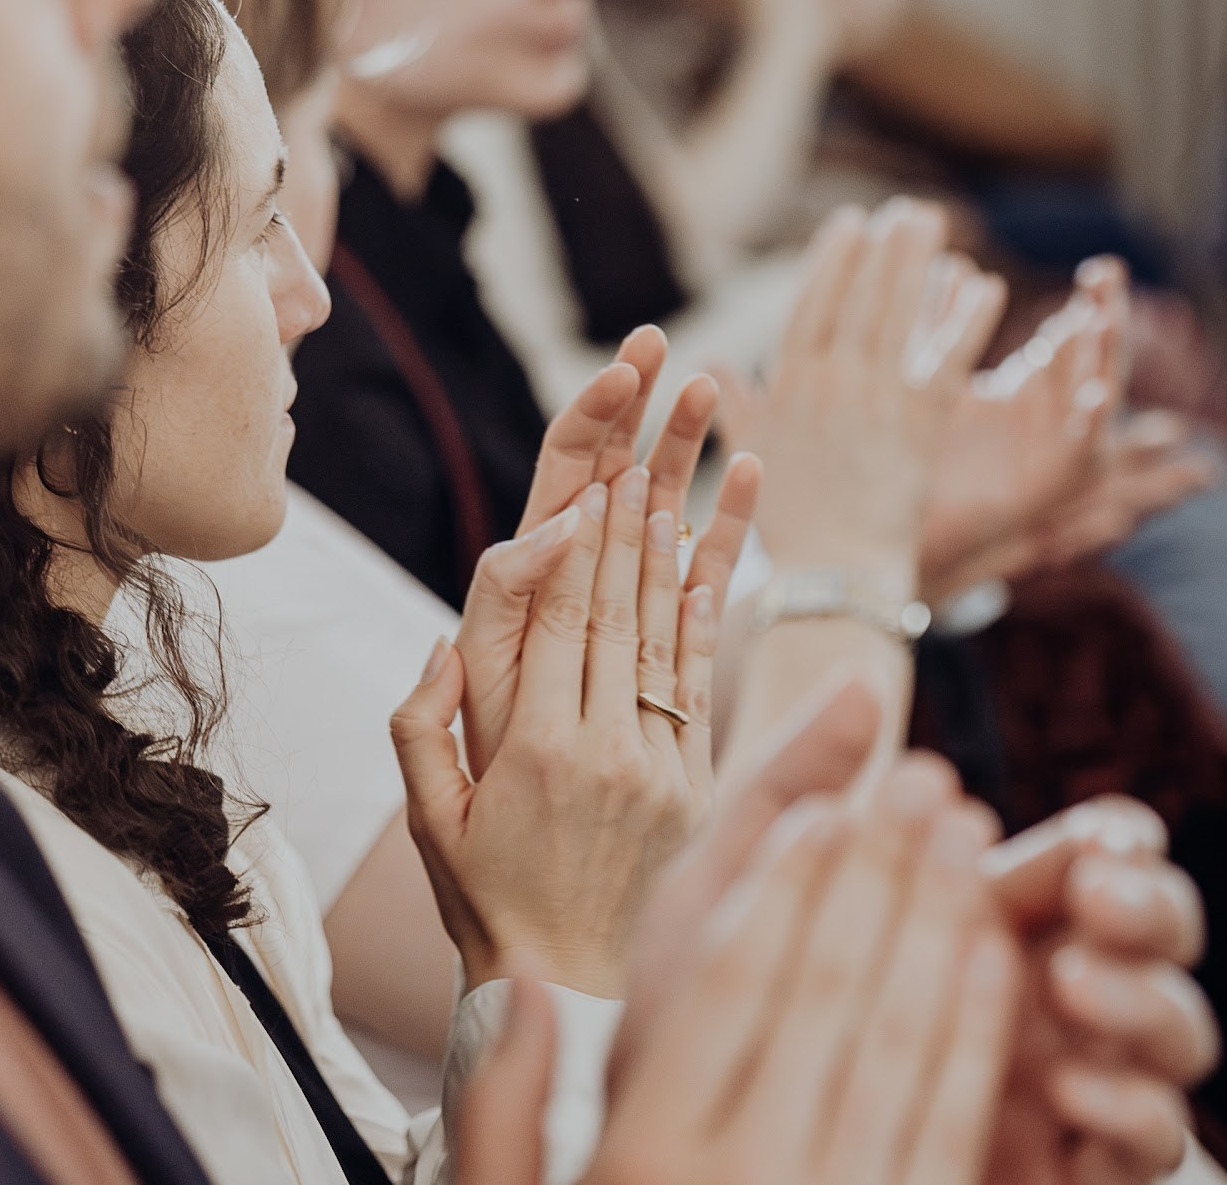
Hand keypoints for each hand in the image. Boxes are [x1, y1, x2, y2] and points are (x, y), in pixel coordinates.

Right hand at [391, 459, 750, 996]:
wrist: (566, 982)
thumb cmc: (482, 895)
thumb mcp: (428, 818)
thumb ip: (419, 726)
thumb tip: (439, 641)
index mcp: (532, 752)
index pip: (559, 622)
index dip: (578, 547)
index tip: (589, 484)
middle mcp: (602, 752)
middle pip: (615, 615)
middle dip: (624, 530)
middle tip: (634, 459)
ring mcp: (658, 770)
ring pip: (661, 641)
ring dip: (665, 559)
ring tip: (669, 490)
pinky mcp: (695, 788)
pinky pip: (697, 689)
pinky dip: (700, 625)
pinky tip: (704, 571)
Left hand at [460, 324, 759, 770]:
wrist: (535, 887)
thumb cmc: (492, 804)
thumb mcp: (476, 697)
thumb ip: (500, 604)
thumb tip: (557, 526)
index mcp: (525, 591)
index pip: (561, 476)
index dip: (587, 419)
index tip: (621, 371)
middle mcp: (574, 593)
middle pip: (607, 475)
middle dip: (632, 408)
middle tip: (657, 339)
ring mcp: (623, 616)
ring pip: (658, 515)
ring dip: (684, 449)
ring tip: (708, 384)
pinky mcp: (664, 652)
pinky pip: (700, 578)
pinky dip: (724, 529)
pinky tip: (750, 473)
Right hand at [468, 751, 1018, 1184]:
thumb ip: (504, 1125)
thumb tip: (522, 1003)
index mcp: (650, 1160)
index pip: (731, 985)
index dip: (787, 886)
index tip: (827, 804)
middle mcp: (749, 1183)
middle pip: (830, 993)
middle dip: (884, 872)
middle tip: (923, 778)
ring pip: (906, 1043)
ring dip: (946, 926)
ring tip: (968, 835)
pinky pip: (952, 1121)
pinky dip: (978, 1032)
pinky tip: (994, 955)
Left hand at [614, 682, 1216, 1184]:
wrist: (703, 1162)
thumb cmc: (723, 1026)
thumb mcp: (736, 900)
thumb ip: (791, 788)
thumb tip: (859, 682)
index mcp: (1002, 907)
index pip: (1105, 854)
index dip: (1122, 843)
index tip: (1097, 840)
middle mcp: (1055, 988)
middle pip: (1164, 932)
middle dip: (1150, 906)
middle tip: (1097, 896)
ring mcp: (1075, 1082)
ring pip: (1176, 1033)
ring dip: (1145, 1000)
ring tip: (1072, 984)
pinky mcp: (1074, 1168)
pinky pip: (1148, 1146)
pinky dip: (1130, 1110)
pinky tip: (1069, 1091)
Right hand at [736, 199, 1003, 591]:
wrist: (834, 575)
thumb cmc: (791, 524)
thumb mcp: (750, 456)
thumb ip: (738, 404)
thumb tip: (710, 366)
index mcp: (789, 386)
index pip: (812, 304)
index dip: (832, 260)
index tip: (850, 223)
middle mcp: (832, 383)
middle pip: (861, 297)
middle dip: (883, 248)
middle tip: (905, 212)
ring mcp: (877, 399)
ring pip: (900, 314)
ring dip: (919, 264)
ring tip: (935, 225)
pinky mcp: (921, 424)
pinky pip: (948, 358)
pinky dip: (968, 319)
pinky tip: (986, 285)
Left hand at [921, 263, 1212, 596]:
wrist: (897, 522)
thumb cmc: (915, 451)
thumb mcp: (934, 376)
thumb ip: (946, 321)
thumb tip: (957, 264)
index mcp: (1032, 388)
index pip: (1074, 334)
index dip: (1091, 302)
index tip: (1100, 269)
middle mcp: (1054, 418)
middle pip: (1096, 359)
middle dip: (1108, 317)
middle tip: (1110, 278)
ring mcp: (1057, 451)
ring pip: (1100, 398)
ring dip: (1105, 359)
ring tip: (1103, 320)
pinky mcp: (1051, 488)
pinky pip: (1084, 454)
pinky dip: (1092, 425)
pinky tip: (1093, 396)